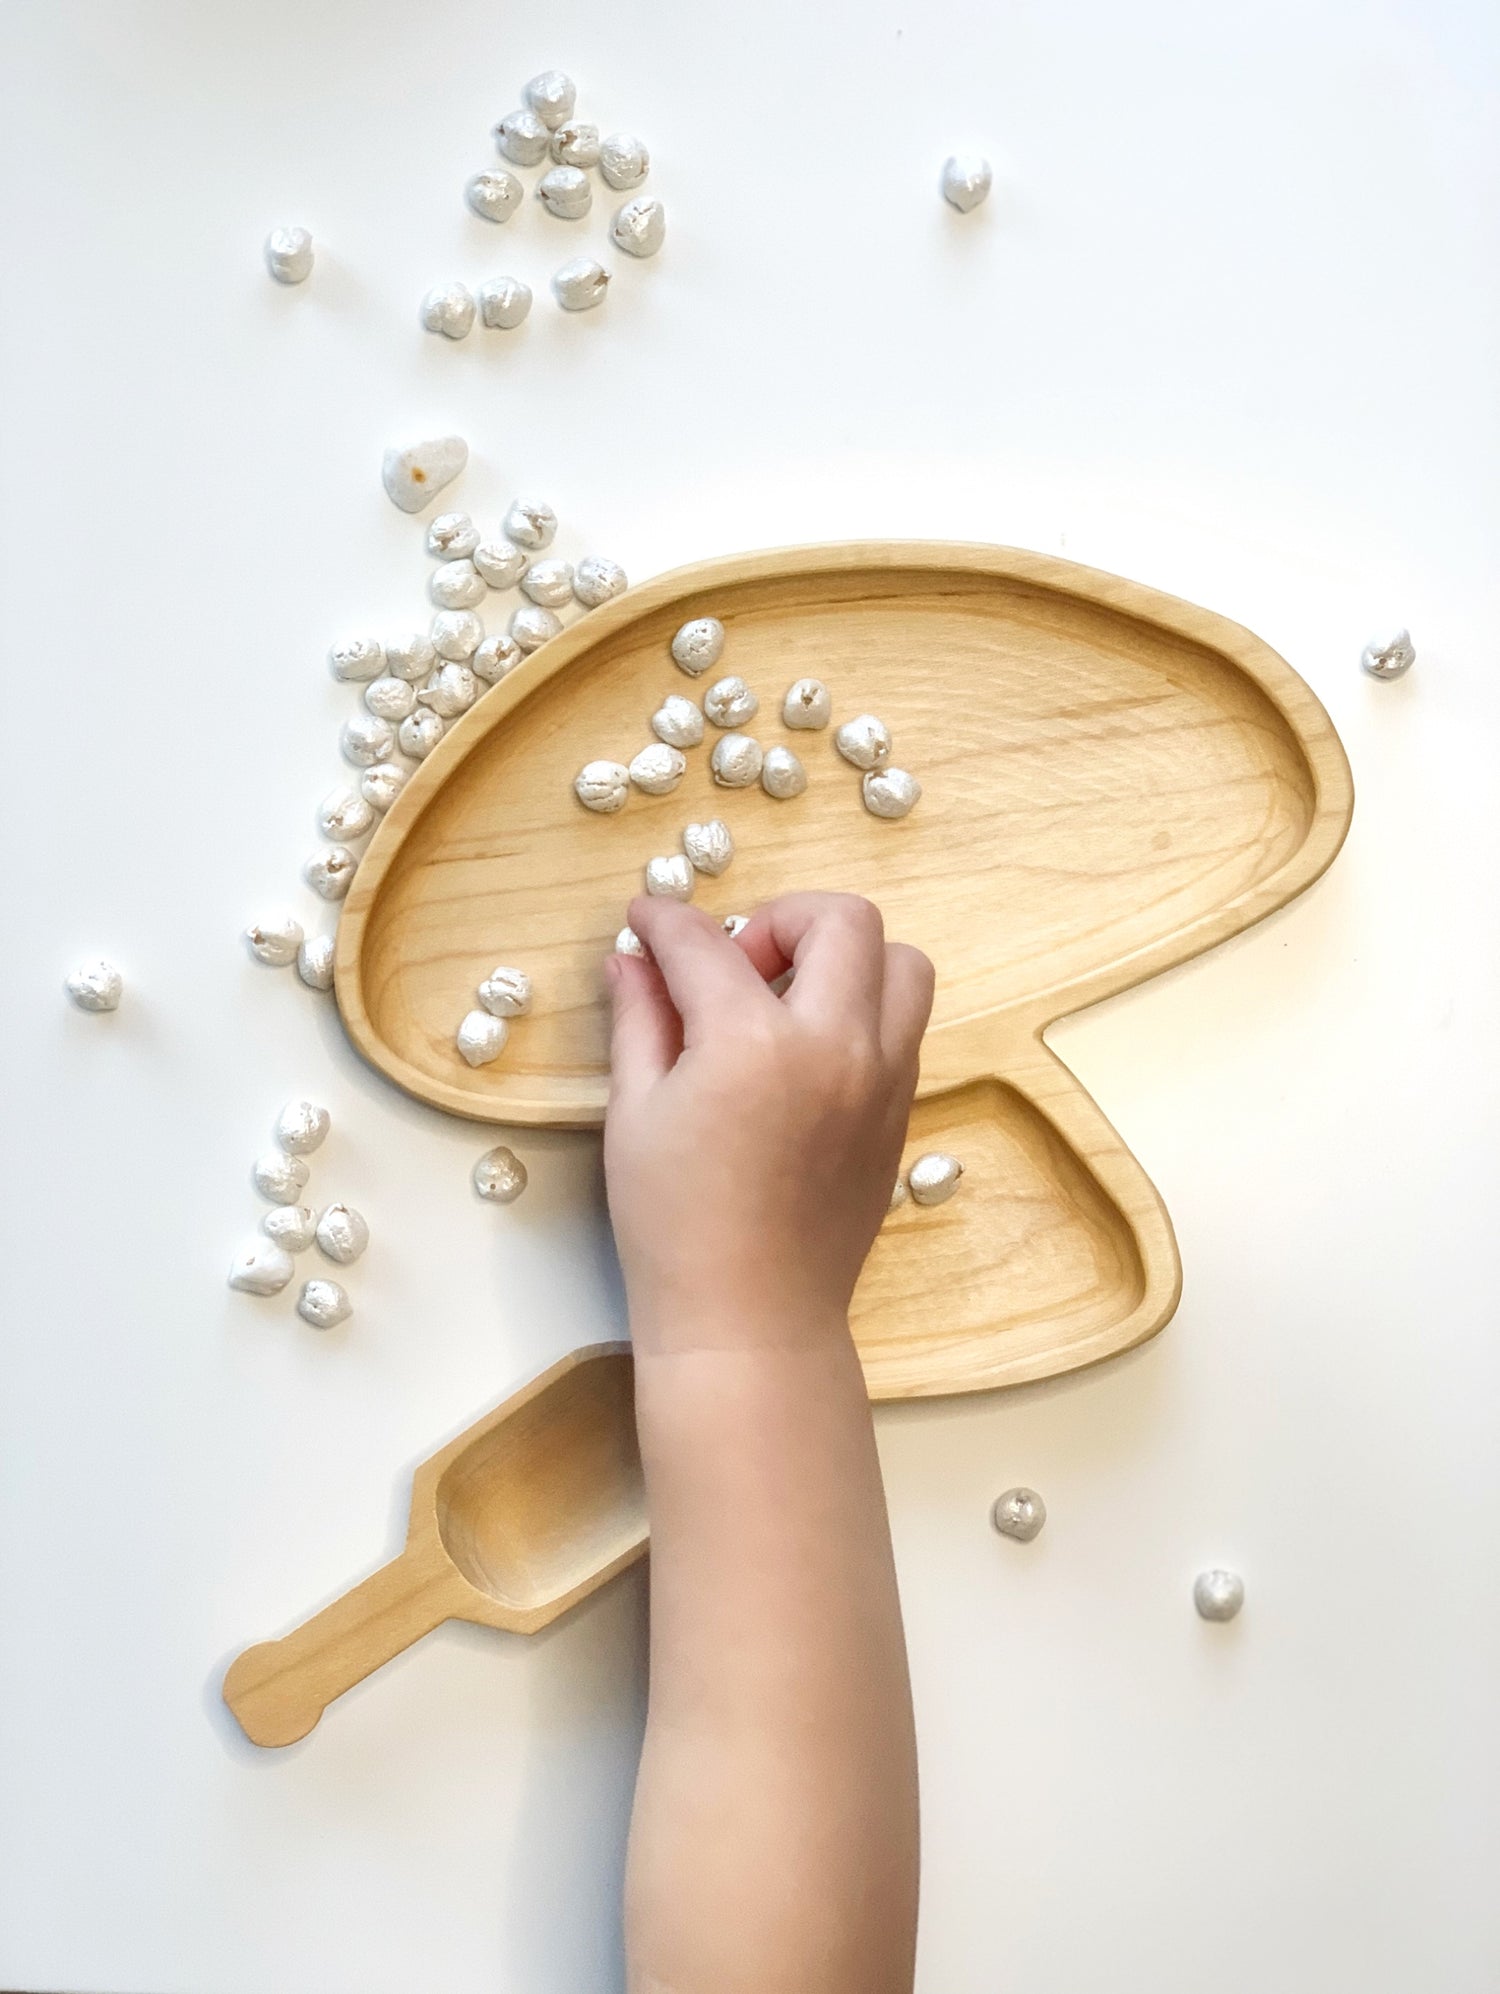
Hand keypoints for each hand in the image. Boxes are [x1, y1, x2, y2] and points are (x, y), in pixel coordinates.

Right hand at [604, 891, 934, 1352]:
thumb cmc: (674, 1225)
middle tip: (733, 967)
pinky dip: (861, 1008)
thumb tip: (630, 959)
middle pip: (842, 920)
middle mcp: (836, 1046)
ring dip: (844, 957)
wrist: (751, 1319)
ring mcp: (883, 1078)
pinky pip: (904, 1023)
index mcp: (753, 1042)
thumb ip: (640, 1019)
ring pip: (902, 963)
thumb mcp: (635, 1112)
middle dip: (780, 918)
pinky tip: (802, 1050)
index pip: (705, 944)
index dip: (663, 920)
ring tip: (785, 1001)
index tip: (644, 919)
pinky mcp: (902, 1111)